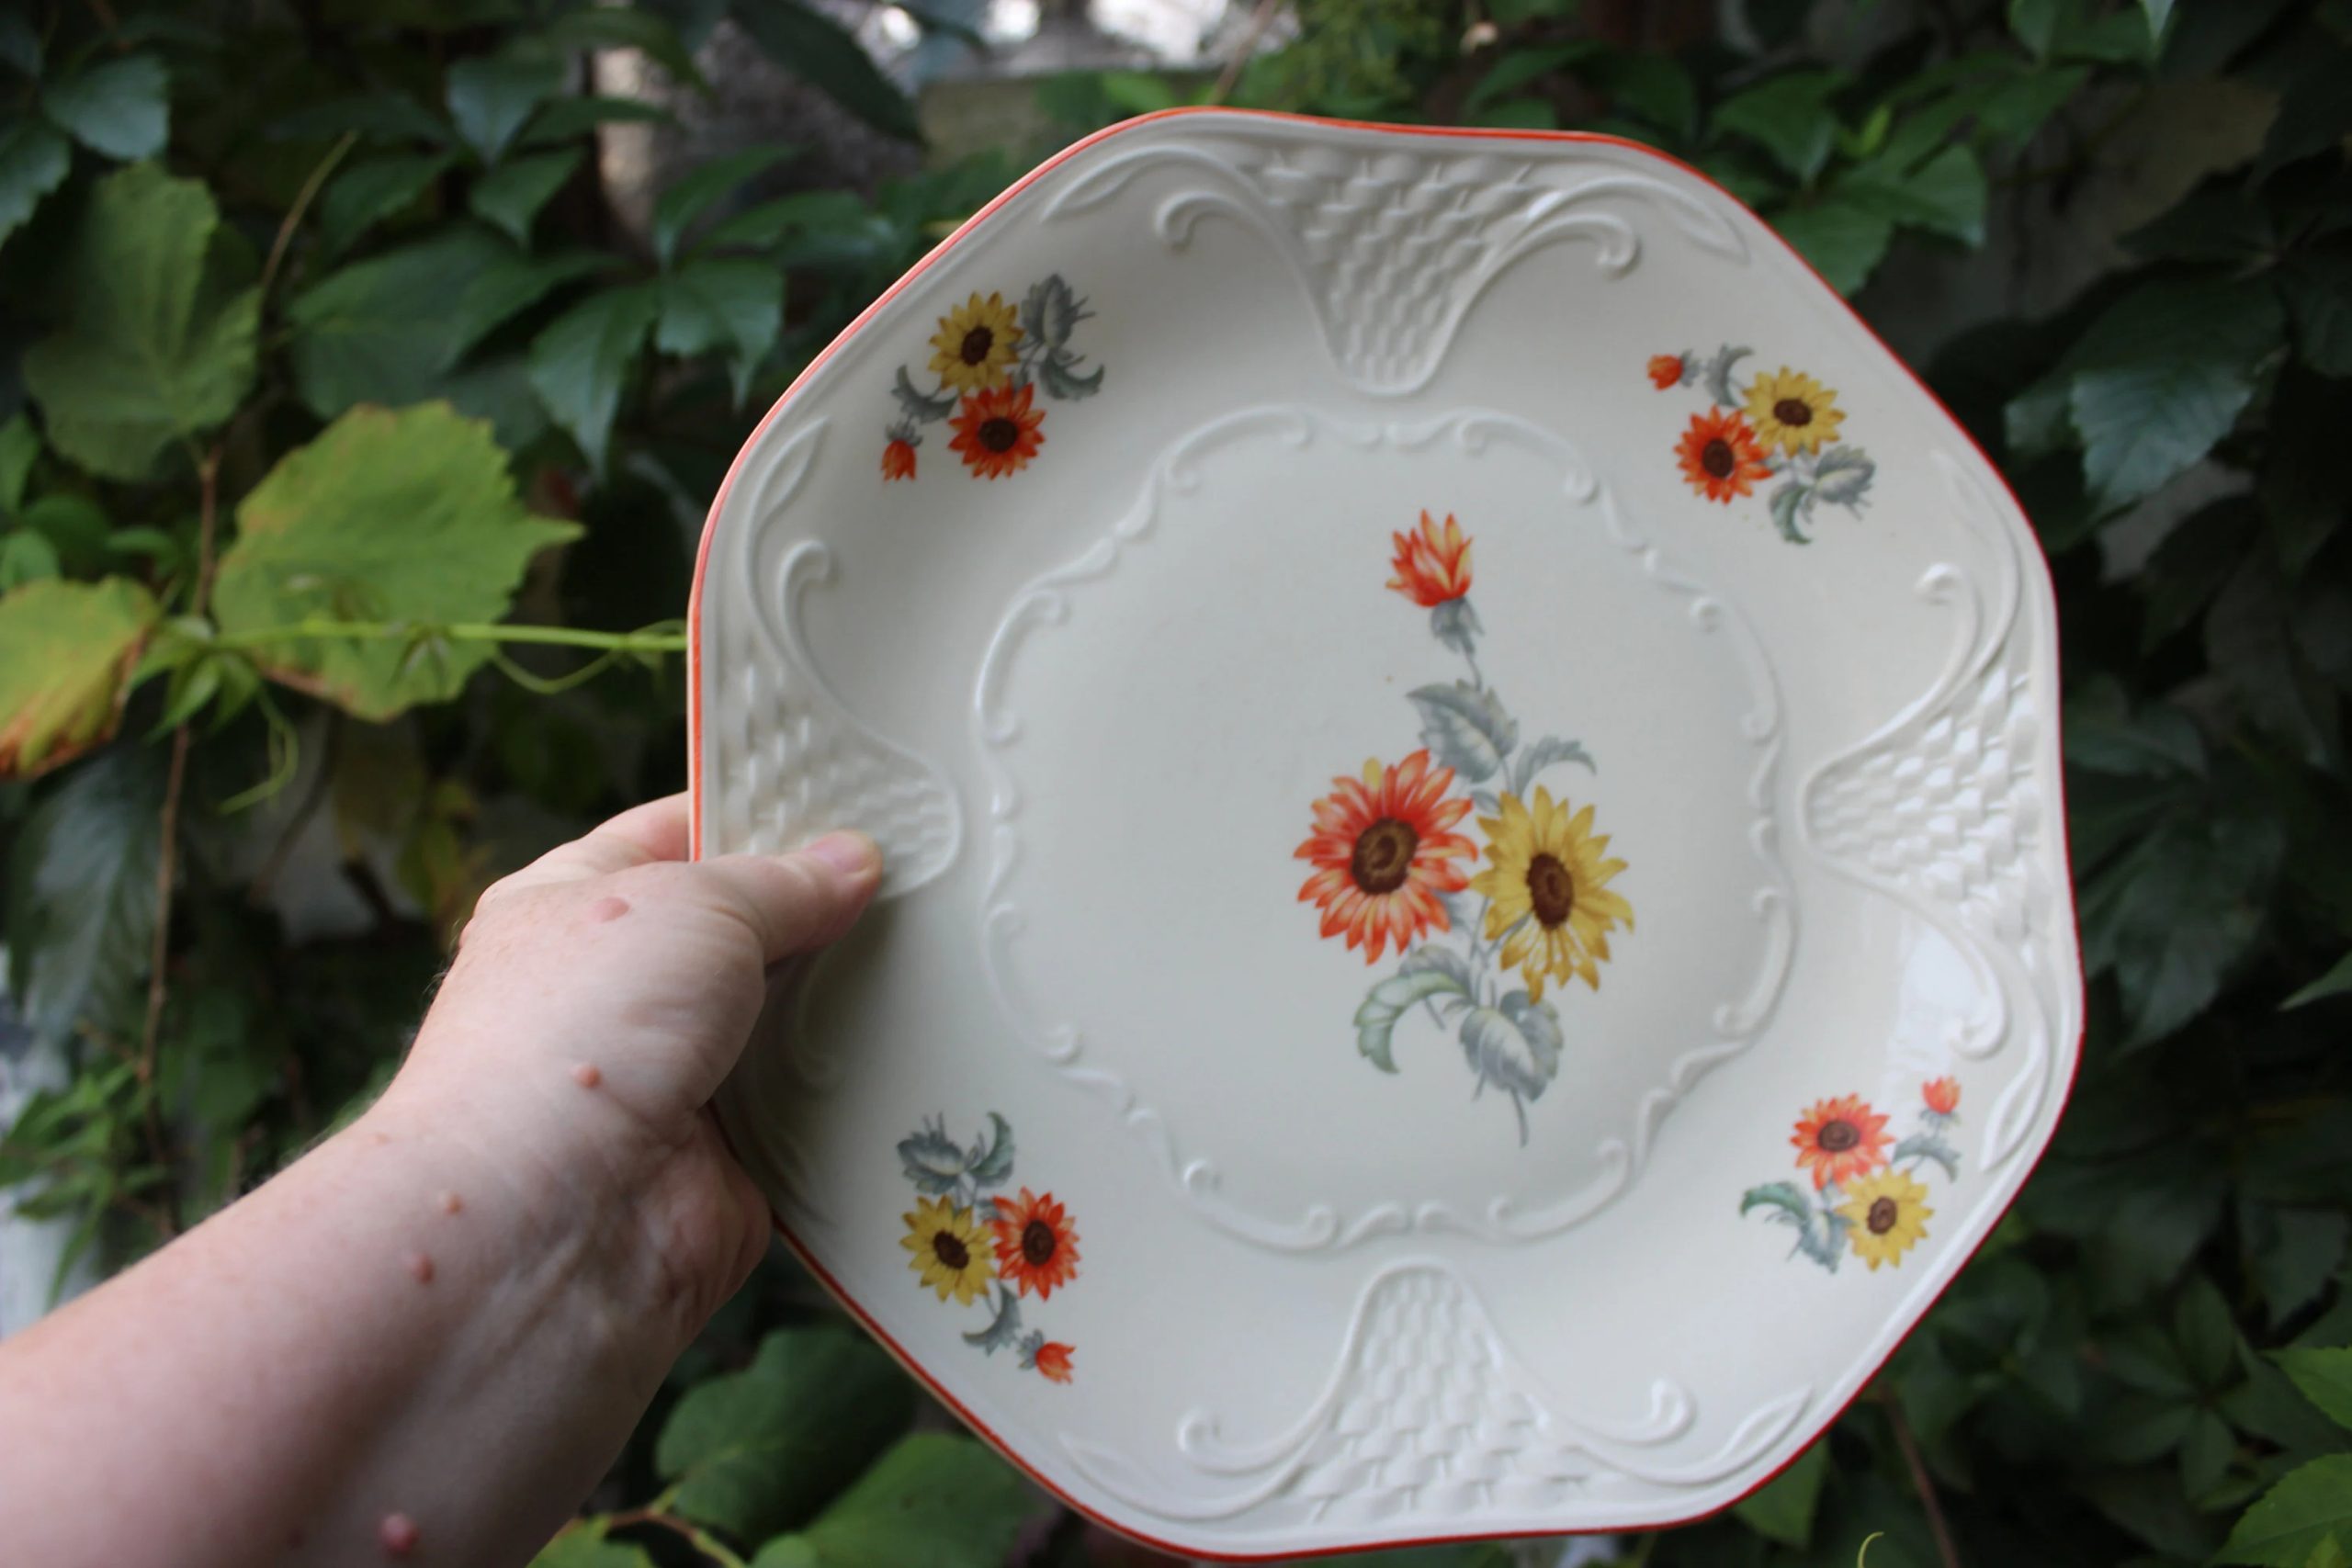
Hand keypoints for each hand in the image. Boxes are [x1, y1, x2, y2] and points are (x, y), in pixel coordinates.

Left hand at [381, 794, 880, 1346]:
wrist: (545, 1226)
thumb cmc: (578, 1032)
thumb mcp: (692, 905)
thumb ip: (782, 882)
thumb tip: (853, 862)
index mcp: (575, 903)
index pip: (678, 833)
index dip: (759, 811)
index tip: (854, 801)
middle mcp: (619, 991)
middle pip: (745, 932)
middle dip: (820, 914)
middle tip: (922, 878)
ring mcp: (674, 1080)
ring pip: (784, 1023)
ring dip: (843, 1006)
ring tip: (943, 956)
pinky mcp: (728, 1161)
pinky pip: (811, 1112)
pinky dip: (854, 1094)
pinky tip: (923, 1053)